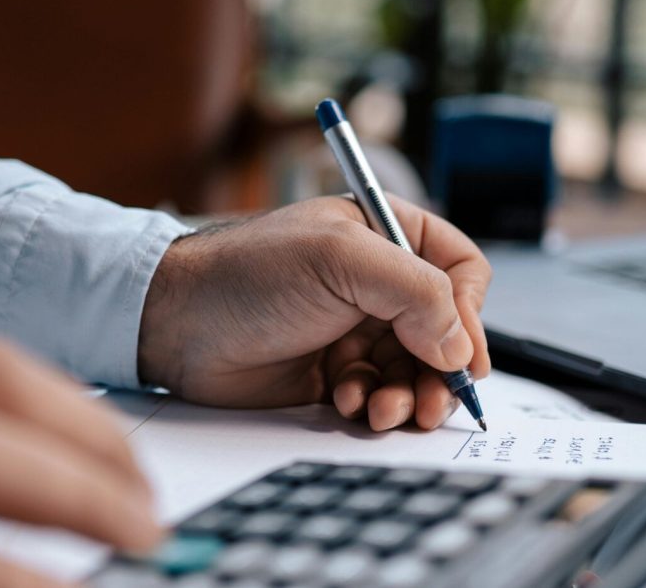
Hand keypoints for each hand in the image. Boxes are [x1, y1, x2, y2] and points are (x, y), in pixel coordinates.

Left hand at [139, 195, 491, 431]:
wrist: (175, 323)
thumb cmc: (248, 272)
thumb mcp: (340, 260)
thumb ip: (414, 291)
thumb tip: (459, 346)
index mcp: (386, 236)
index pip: (459, 271)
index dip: (470, 314)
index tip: (464, 356)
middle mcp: (377, 283)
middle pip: (444, 331)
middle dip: (440, 371)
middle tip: (432, 403)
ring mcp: (356, 328)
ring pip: (413, 370)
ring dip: (407, 394)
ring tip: (383, 409)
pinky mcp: (333, 371)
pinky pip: (377, 394)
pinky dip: (370, 404)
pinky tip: (345, 401)